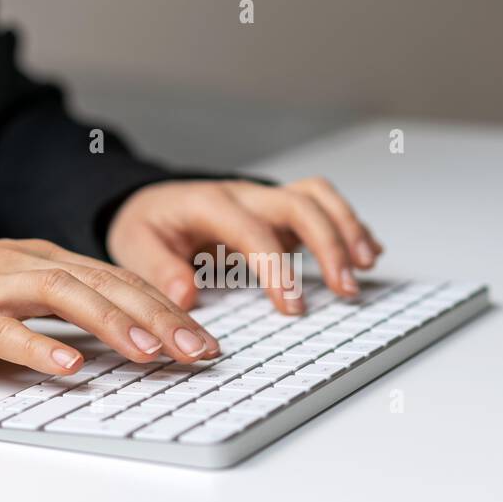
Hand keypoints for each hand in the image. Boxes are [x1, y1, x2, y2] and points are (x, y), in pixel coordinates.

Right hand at [0, 238, 219, 374]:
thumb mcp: (27, 291)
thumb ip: (75, 306)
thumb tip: (136, 334)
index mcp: (52, 261)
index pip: (123, 281)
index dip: (170, 309)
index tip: (208, 342)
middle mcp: (31, 268)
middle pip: (107, 284)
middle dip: (160, 318)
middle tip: (200, 352)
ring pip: (65, 296)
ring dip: (113, 324)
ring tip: (151, 353)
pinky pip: (6, 332)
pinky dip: (40, 347)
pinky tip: (70, 367)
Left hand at [106, 177, 383, 313]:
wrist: (149, 202)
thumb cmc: (146, 226)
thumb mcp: (134, 247)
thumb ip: (160, 270)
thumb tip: (186, 295)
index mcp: (208, 203)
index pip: (252, 231)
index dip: (276, 268)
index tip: (293, 307)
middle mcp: (244, 195)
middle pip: (299, 204)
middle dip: (329, 244)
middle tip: (345, 287)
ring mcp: (265, 200)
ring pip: (318, 197)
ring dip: (347, 228)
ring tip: (367, 264)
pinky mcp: (279, 211)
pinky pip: (322, 206)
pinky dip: (349, 226)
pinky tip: (368, 253)